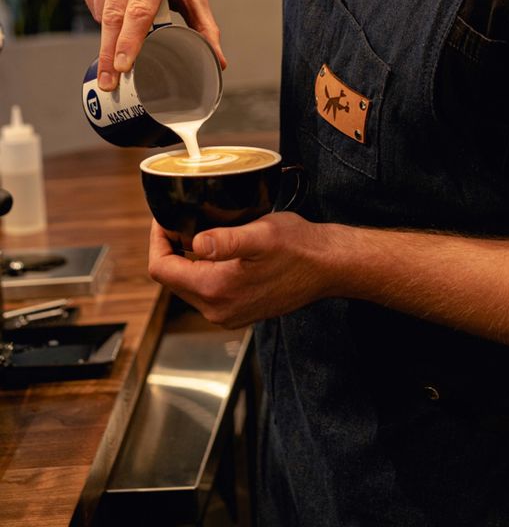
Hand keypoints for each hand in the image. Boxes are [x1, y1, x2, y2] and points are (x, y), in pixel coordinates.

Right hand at [79, 0, 225, 90]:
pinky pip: (92, 4)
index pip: (139, 10)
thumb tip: (218, 62)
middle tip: (109, 83)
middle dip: (109, 54)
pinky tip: (116, 15)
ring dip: (110, 35)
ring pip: (100, 13)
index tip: (123, 67)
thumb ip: (204, 24)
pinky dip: (102, 18)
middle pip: (113, 16)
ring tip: (122, 43)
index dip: (130, 40)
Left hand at [148, 214, 335, 327]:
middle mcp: (217, 310)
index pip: (162, 269)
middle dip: (170, 249)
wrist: (328, 267)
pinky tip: (218, 251)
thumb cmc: (300, 248)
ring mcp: (228, 314)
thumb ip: (227, 241)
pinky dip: (204, 270)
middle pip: (171, 279)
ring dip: (186, 260)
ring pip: (188, 285)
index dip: (158, 240)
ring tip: (197, 231)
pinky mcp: (239, 311)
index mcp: (216, 291)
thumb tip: (196, 243)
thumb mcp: (262, 235)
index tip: (165, 218)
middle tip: (179, 220)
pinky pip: (207, 291)